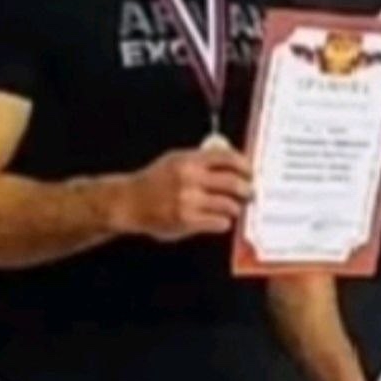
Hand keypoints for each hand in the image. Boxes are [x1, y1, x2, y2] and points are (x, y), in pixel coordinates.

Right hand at [113, 147, 252, 241]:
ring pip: (229, 205)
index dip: (245, 165)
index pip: (227, 158)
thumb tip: (232, 160)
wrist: (129, 202)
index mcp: (189, 160)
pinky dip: (224, 221)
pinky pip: (218, 222)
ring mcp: (188, 201)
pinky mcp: (186, 220)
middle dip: (247, 189)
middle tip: (250, 192)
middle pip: (234, 182)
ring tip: (235, 207)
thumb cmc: (154, 181)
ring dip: (236, 207)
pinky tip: (221, 220)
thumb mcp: (175, 159)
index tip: (251, 172)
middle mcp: (190, 178)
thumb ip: (201, 159)